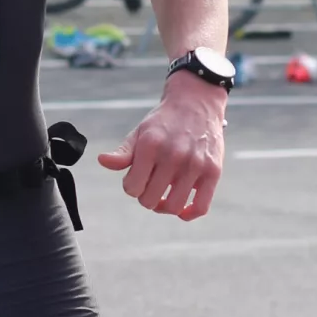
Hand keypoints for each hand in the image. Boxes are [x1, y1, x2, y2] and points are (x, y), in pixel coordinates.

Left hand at [98, 77, 224, 221]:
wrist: (196, 103)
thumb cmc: (164, 122)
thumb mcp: (140, 132)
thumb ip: (123, 152)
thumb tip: (102, 161)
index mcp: (150, 145)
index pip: (132, 188)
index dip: (131, 187)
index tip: (136, 178)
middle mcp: (173, 155)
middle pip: (150, 200)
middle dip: (146, 197)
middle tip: (150, 186)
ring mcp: (195, 164)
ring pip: (173, 206)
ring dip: (164, 206)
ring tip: (163, 196)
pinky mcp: (213, 171)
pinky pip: (200, 207)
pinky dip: (188, 214)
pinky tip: (181, 209)